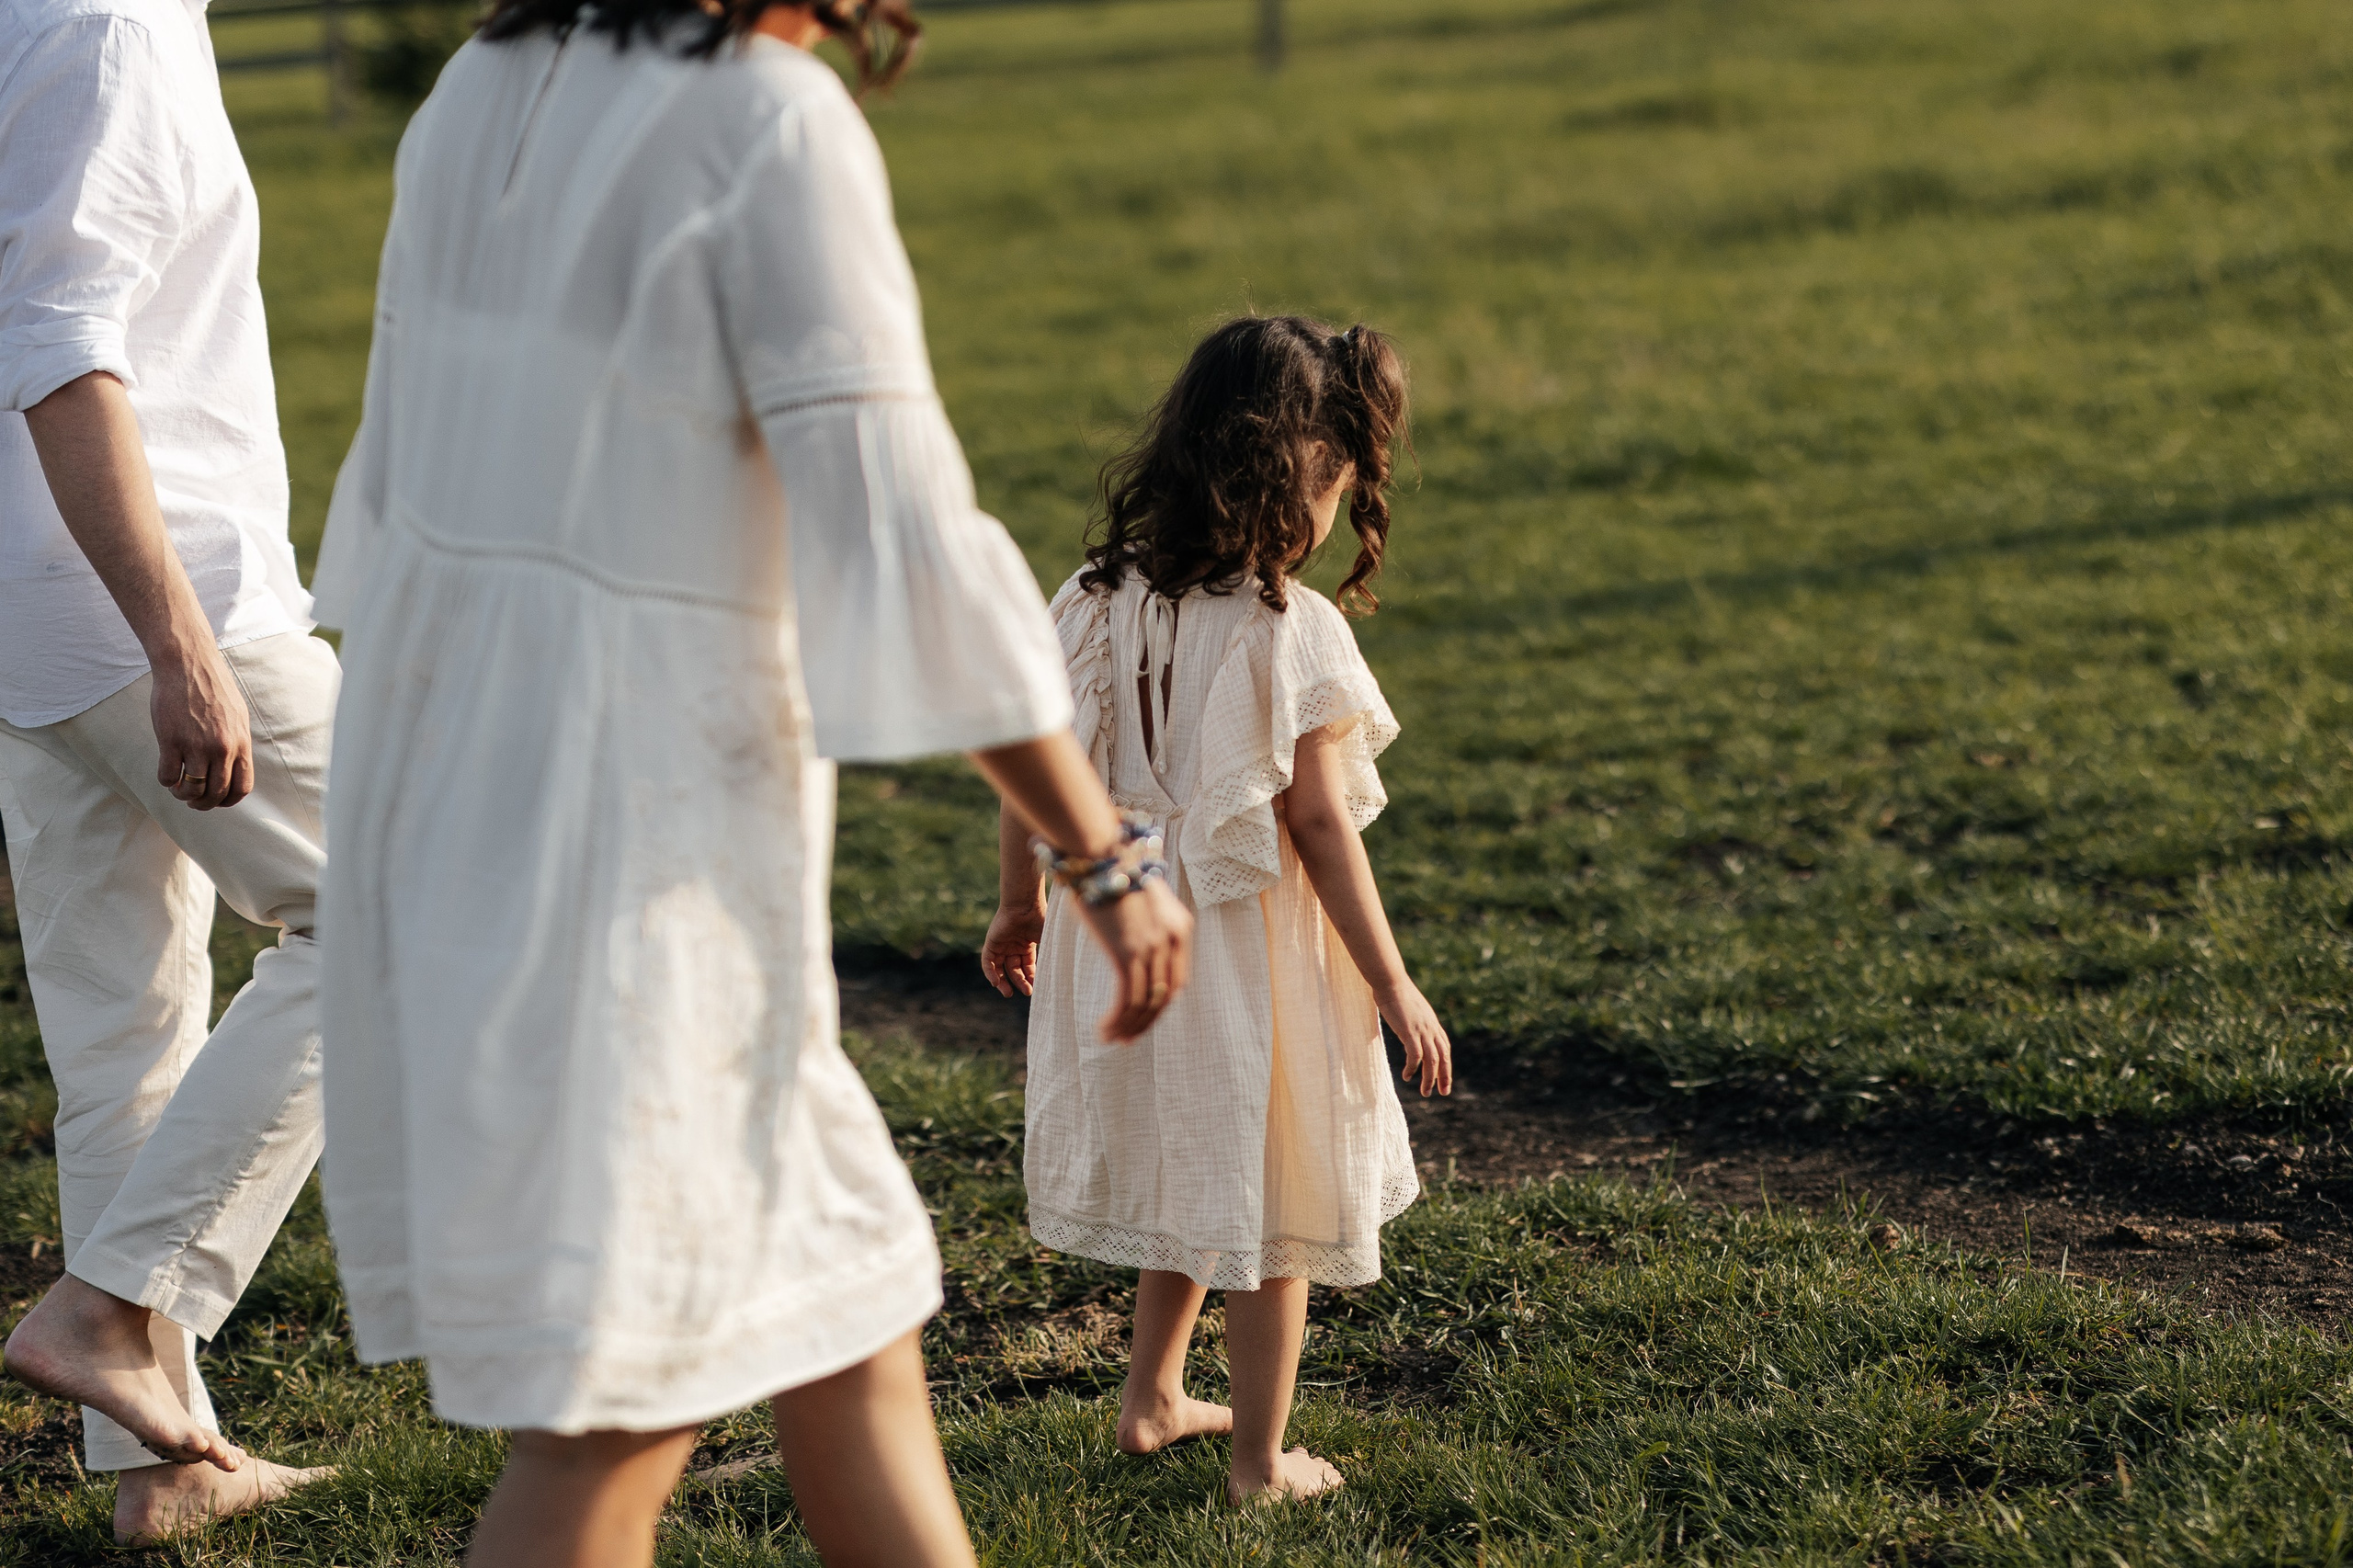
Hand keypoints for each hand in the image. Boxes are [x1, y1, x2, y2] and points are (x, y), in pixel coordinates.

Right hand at [150, 645, 252, 810]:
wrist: (188, 664)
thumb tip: (235, 767)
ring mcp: (196, 745)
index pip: (242, 787)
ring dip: (183, 795)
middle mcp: (222, 748)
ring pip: (192, 789)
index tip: (217, 800)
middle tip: (193, 800)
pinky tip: (166, 775)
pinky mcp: (171, 740)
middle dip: (204, 803)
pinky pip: (168, 776)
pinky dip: (166, 782)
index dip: (228, 800)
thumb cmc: (212, 689)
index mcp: (241, 743)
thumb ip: (237, 743)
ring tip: (179, 789)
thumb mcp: (237, 717)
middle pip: (216, 793)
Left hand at [981, 905, 1044, 997]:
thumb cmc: (1041, 919)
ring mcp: (1002, 943)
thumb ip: (1053, 955)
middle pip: (1014, 968)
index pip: (1027, 965)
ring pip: (1000, 967)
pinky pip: (987, 961)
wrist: (1026, 905)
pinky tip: (996, 984)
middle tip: (1028, 992)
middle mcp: (1014, 944)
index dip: (1031, 976)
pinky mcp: (991, 942)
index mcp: (1027, 943)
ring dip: (1004, 981)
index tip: (1036, 986)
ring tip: (1009, 994)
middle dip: (1020, 981)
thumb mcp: (1049, 940)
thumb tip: (1065, 972)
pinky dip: (990, 973)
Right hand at [1076, 880, 1192, 1042]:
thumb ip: (1140, 924)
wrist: (1100, 852)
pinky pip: (1127, 999)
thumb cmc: (1108, 872)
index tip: (1141, 1017)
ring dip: (1127, 1026)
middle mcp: (1171, 940)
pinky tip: (1104, 1029)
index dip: (1159, 1005)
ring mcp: (1152, 948)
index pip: (1176, 981)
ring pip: (1145, 1002)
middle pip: (1164, 996)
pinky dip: (1117, 1020)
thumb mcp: (1135, 901)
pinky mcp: (1128, 953)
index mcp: (1179, 928)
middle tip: (1126, 1038)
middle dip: (1145, 1022)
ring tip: (1110, 1038)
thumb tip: (1125, 941)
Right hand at [1380, 982, 1450, 1096]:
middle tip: (1443, 1093)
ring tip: (1425, 1092)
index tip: (1445, 1079)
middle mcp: (1431, 1028)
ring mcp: (1422, 1030)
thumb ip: (1413, 1019)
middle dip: (1445, 1077)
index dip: (1446, 1065)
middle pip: (1443, 1057)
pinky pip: (1415, 1056)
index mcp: (1432, 1023)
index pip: (1445, 1048)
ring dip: (1429, 1078)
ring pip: (1432, 1061)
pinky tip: (1406, 1076)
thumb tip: (1408, 1024)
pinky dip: (1412, 1068)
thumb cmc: (1396, 992)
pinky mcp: (1410, 1032)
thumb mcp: (1410, 1009)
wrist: (1390, 982)